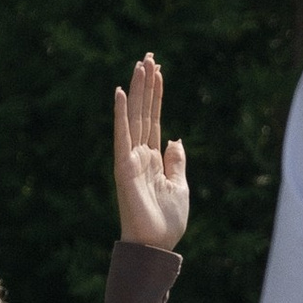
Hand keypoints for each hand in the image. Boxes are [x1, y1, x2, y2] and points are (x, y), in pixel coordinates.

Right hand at [112, 55, 189, 251]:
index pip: (155, 119)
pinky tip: (121, 93)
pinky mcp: (124, 167)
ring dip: (137, 90)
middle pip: (144, 112)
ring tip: (140, 64)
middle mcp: (140, 154)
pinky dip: (121, 114)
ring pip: (134, 117)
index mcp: (154, 158)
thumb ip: (177, 162)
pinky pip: (122, 136)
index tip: (159, 71)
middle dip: (147, 84)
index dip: (157, 95)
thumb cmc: (167, 221)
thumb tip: (176, 139)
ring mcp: (131, 159)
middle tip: (148, 57)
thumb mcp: (180, 186)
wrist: (157, 245)